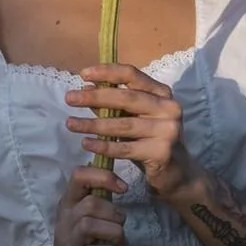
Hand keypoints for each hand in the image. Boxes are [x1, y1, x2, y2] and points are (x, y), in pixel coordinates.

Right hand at [41, 166, 127, 245]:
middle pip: (90, 204)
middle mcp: (65, 220)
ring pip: (88, 225)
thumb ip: (99, 201)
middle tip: (121, 225)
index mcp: (69, 204)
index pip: (78, 176)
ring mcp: (68, 243)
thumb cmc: (81, 245)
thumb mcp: (86, 218)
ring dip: (114, 232)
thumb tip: (122, 182)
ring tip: (120, 242)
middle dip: (114, 213)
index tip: (123, 188)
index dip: (103, 176)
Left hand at [66, 63, 196, 198]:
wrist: (176, 172)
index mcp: (162, 93)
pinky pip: (126, 148)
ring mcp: (168, 130)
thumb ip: (114, 104)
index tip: (83, 74)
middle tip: (69, 99)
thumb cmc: (150, 141)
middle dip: (95, 97)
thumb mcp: (134, 118)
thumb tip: (85, 88)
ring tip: (71, 124)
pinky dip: (103, 146)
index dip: (107, 72)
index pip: (133, 75)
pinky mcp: (161, 151)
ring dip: (93, 124)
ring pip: (123, 124)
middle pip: (126, 98)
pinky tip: (86, 144)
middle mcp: (169, 108)